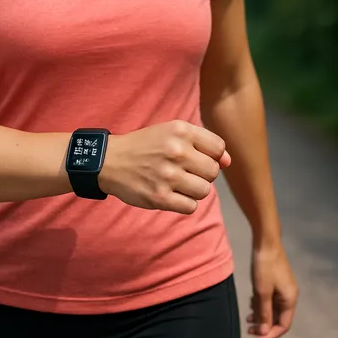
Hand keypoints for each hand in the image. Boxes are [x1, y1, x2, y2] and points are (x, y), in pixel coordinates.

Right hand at [98, 120, 231, 213]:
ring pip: (204, 191)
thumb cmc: (146, 146)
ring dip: (195, 191)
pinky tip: (172, 195)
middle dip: (203, 174)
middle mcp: (176, 151)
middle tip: (185, 172)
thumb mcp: (171, 133)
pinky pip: (191, 207)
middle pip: (213, 172)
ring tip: (179, 184)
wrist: (109, 161)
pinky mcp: (159, 197)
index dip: (212, 156)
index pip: (219, 148)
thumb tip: (228, 162)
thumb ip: (203, 144)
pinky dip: (185, 204)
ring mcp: (167, 175)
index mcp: (180, 131)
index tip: (197, 159)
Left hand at [247, 243, 298, 337]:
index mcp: (290, 299)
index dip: (269, 335)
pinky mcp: (276, 282)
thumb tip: (264, 332)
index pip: (283, 326)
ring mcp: (283, 288)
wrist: (266, 242)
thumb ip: (263, 313)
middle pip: (278, 318)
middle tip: (248, 330)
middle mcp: (289, 296)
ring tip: (247, 318)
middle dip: (263, 326)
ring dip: (261, 315)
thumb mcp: (262, 292)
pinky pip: (270, 299)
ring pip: (272, 309)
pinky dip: (260, 304)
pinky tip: (250, 303)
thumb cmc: (265, 266)